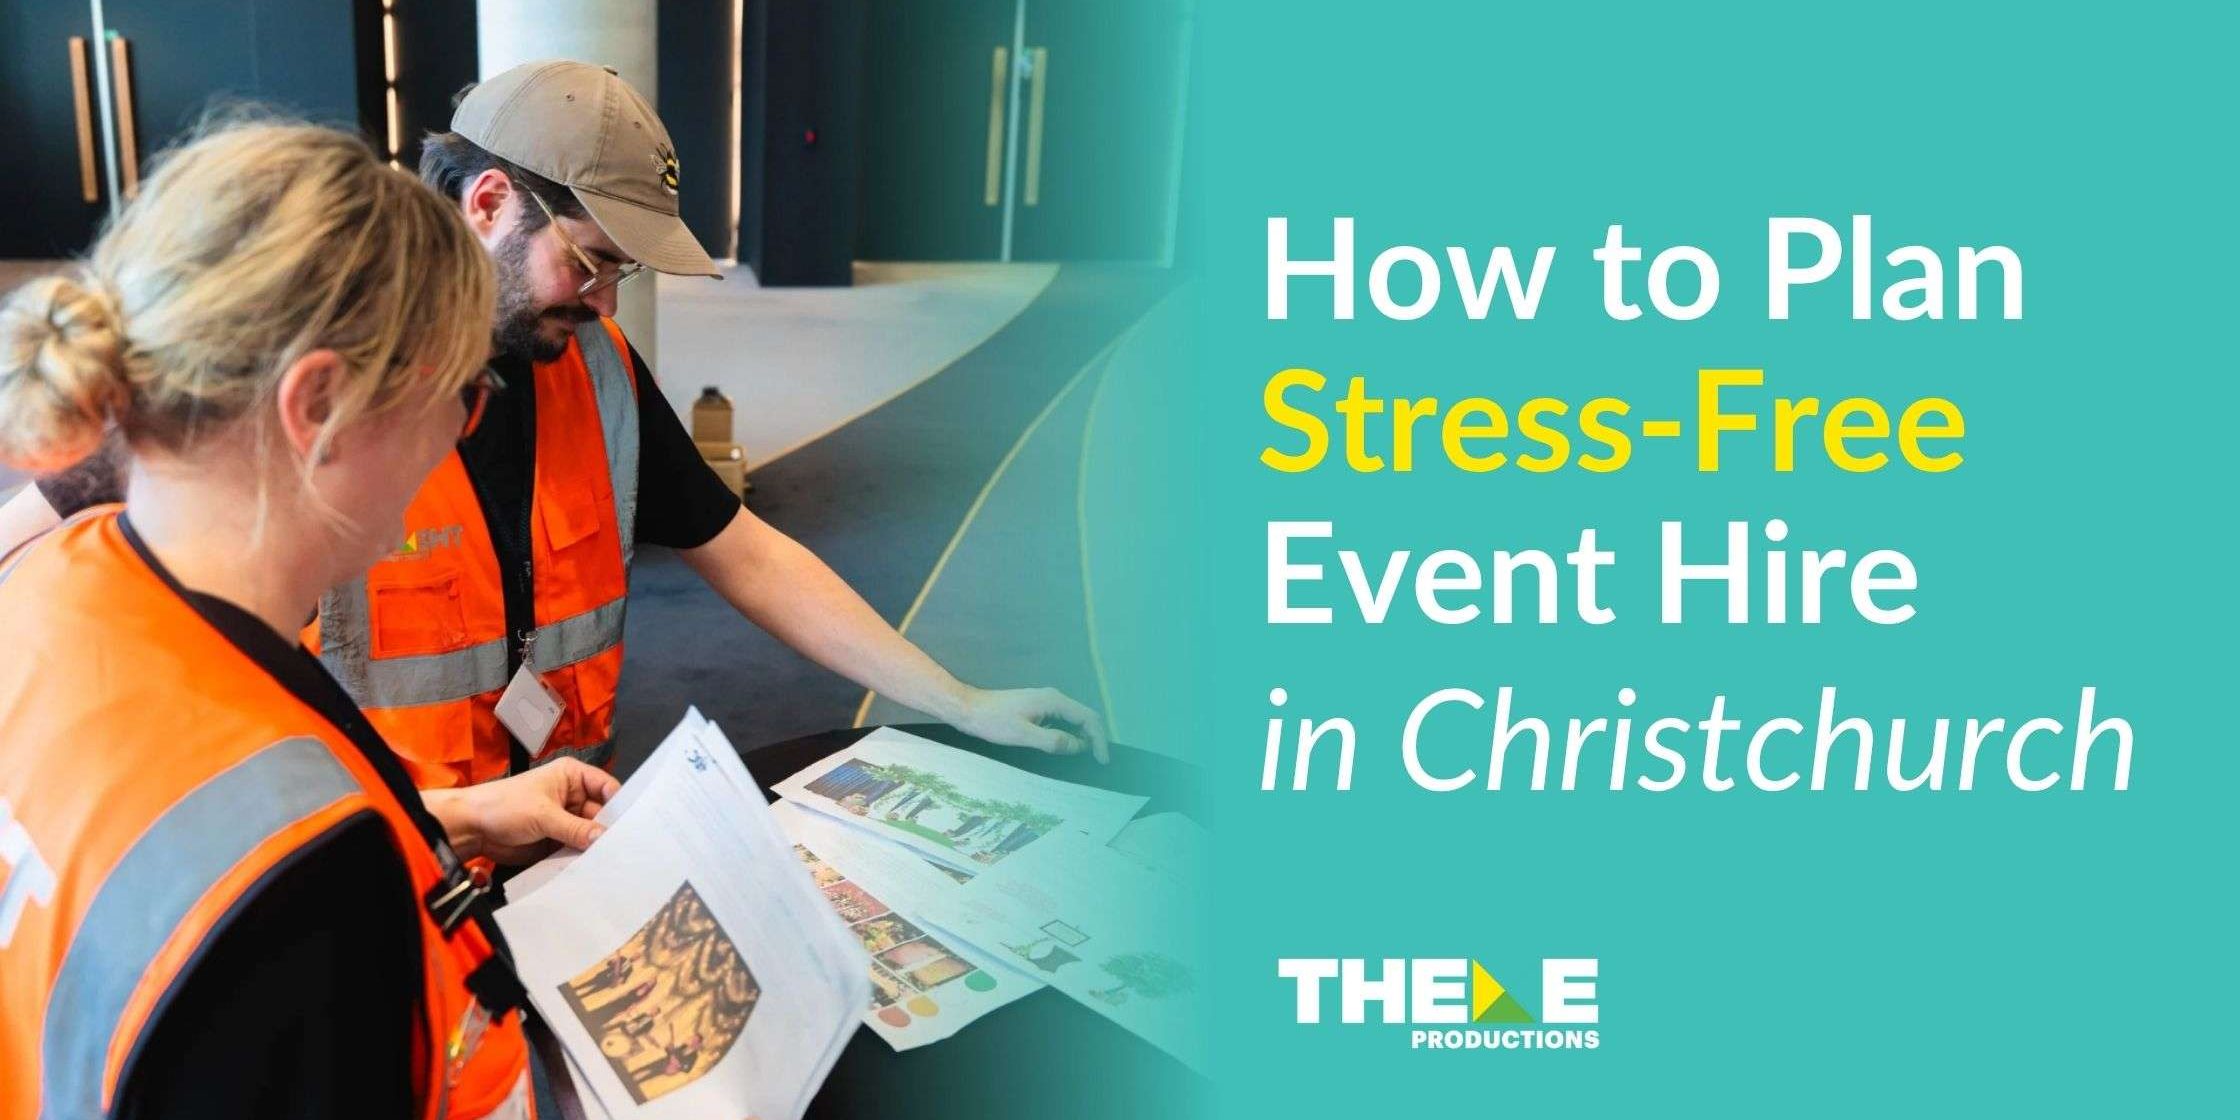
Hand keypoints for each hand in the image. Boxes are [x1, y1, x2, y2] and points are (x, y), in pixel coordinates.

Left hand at [425, 759, 621, 864]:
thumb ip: (576, 828)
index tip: (633, 825)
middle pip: (601, 814)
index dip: (620, 804)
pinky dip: (582, 858)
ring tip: (613, 863)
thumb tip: (605, 839)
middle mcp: (572, 796)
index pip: (606, 788)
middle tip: (625, 851)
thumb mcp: (544, 814)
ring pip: (589, 834)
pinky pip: (575, 848)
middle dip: (608, 831)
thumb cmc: (504, 806)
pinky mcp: (556, 840)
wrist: (471, 828)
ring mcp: (565, 819)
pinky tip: (594, 869)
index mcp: (572, 777)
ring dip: (595, 847)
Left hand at [952, 687, 1109, 763]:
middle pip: (1084, 716)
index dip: (1099, 739)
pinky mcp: (1037, 707)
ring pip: (1073, 718)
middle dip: (1095, 737)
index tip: (1102, 760)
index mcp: (1053, 701)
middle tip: (1098, 760)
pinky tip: (1067, 746)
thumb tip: (1078, 746)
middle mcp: (1053, 697)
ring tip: (1088, 756)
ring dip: (1083, 736)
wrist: (968, 708)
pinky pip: (1062, 720)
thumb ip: (1053, 741)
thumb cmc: (993, 721)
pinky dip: (1070, 733)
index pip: (1088, 718)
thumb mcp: (1023, 735)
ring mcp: (1045, 701)